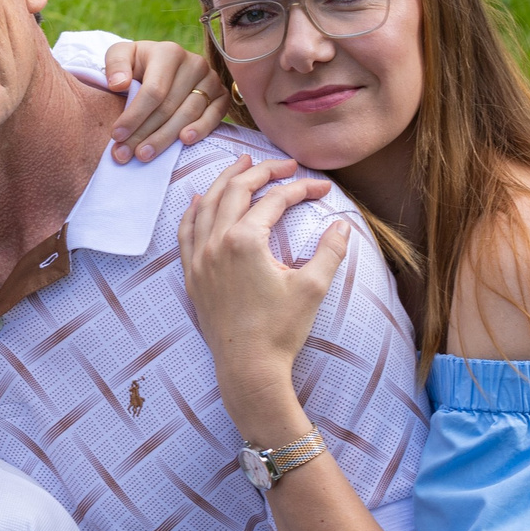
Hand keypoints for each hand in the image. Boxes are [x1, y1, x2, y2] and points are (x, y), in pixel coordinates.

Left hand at [102, 41, 227, 162]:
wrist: (161, 65)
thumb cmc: (137, 63)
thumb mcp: (120, 55)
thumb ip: (115, 64)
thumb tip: (118, 84)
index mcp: (169, 53)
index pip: (153, 90)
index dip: (134, 116)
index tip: (116, 135)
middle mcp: (194, 64)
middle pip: (169, 107)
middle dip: (144, 133)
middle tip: (125, 154)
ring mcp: (211, 80)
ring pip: (188, 114)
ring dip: (165, 138)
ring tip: (144, 155)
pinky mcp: (221, 95)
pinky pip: (213, 117)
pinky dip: (201, 130)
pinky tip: (184, 141)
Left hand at [176, 157, 350, 429]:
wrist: (248, 367)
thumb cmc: (281, 330)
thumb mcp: (312, 287)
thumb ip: (330, 251)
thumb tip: (343, 226)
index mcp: (244, 240)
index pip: (274, 200)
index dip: (301, 188)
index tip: (322, 188)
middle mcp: (215, 242)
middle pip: (236, 189)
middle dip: (261, 171)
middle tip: (284, 165)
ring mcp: (199, 257)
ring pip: (207, 204)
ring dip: (225, 180)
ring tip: (242, 164)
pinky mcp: (192, 274)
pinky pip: (186, 231)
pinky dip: (194, 210)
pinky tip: (200, 199)